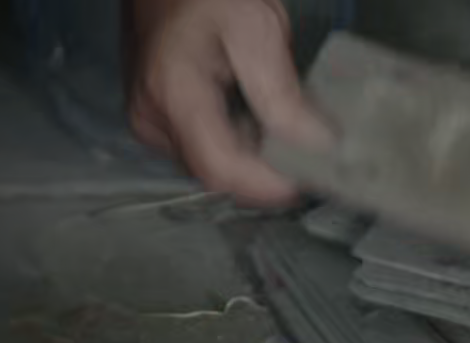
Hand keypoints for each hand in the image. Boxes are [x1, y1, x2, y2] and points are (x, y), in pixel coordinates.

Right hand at [128, 0, 329, 204]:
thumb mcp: (256, 28)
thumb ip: (282, 94)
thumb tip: (318, 147)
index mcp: (173, 94)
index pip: (221, 169)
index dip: (268, 187)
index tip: (310, 181)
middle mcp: (153, 119)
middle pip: (217, 174)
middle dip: (267, 176)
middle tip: (314, 163)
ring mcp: (150, 121)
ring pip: (212, 166)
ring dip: (255, 163)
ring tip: (293, 141)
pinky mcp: (157, 118)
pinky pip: (204, 149)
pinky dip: (239, 147)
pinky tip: (264, 127)